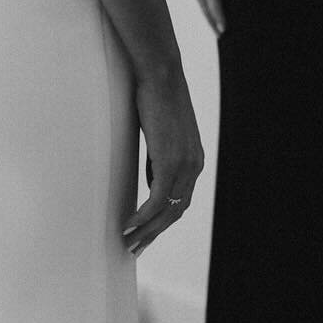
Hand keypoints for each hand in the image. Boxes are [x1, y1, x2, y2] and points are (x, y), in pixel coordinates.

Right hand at [122, 66, 202, 255]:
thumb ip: (159, 157)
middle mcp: (193, 167)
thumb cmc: (156, 97)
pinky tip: (129, 226)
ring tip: (129, 243)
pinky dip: (143, 218)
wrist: (161, 74)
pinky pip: (156, 201)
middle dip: (155, 233)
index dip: (163, 221)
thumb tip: (150, 177)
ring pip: (166, 211)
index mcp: (194, 161)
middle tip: (136, 248)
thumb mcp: (160, 133)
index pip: (180, 201)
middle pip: (176, 212)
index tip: (146, 233)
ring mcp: (184, 166)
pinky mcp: (170, 162)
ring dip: (147, 231)